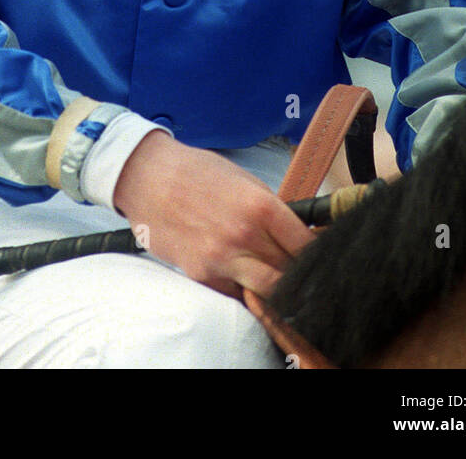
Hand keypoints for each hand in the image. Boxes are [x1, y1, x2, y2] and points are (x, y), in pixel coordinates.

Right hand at [113, 130, 313, 299]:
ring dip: (275, 287)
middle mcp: (244, 235)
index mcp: (260, 206)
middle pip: (290, 272)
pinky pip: (235, 293)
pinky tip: (242, 274)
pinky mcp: (201, 274)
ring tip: (272, 275)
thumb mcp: (242, 179)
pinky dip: (244, 289)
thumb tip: (294, 232)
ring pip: (268, 291)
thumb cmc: (195, 172)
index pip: (305, 245)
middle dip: (297, 272)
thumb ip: (270, 207)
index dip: (314, 253)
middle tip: (296, 268)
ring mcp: (222, 258)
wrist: (148, 176)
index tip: (317, 256)